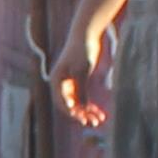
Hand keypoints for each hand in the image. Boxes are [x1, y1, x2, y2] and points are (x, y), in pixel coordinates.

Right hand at [50, 13, 115, 127]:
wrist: (86, 35)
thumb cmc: (81, 51)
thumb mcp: (81, 71)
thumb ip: (81, 89)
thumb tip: (82, 107)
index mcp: (56, 80)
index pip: (61, 102)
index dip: (72, 112)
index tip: (82, 119)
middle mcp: (61, 84)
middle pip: (70, 105)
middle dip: (82, 115)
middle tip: (94, 122)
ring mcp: (70, 84)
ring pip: (77, 104)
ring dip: (87, 112)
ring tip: (100, 119)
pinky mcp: (78, 82)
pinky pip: (83, 98)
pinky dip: (90, 105)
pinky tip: (100, 112)